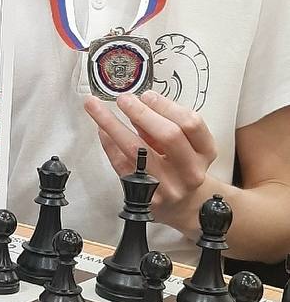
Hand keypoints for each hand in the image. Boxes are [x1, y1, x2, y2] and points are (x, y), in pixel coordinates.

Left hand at [84, 89, 217, 232]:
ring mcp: (168, 187)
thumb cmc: (181, 168)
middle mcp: (190, 171)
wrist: (184, 206)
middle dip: (141, 112)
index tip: (146, 95)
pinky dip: (109, 144)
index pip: (190, 123)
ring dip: (113, 124)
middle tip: (123, 98)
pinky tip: (101, 130)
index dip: (166, 106)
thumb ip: (162, 125)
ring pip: (137, 150)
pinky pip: (121, 165)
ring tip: (96, 107)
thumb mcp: (185, 145)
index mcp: (204, 152)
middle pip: (169, 135)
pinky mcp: (145, 198)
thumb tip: (136, 103)